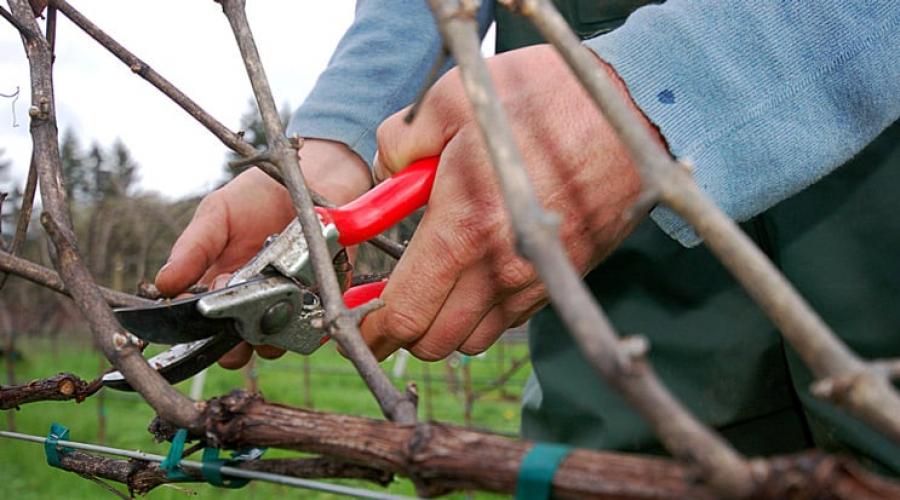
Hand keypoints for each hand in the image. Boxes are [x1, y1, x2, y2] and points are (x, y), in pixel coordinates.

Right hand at [155, 138, 370, 367]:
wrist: (311, 178)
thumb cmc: (258, 197)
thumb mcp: (217, 214)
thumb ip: (193, 248)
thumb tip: (163, 283)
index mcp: (219, 288)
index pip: (202, 328)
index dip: (199, 328)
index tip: (201, 310)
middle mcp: (252, 304)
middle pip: (237, 348)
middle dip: (235, 344)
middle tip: (240, 312)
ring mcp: (287, 306)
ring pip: (275, 344)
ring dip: (272, 330)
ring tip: (277, 294)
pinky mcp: (323, 301)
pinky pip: (315, 327)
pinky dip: (310, 316)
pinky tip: (307, 289)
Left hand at [361, 44, 658, 360]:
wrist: (630, 112)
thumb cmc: (542, 100)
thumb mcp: (451, 101)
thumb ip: (399, 145)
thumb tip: (383, 175)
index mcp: (464, 230)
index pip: (405, 314)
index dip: (371, 329)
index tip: (355, 323)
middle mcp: (501, 270)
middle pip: (437, 342)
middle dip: (404, 330)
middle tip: (390, 300)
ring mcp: (536, 279)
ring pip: (475, 338)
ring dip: (447, 322)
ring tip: (439, 280)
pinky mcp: (562, 277)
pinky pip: (512, 318)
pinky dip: (486, 311)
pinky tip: (481, 269)